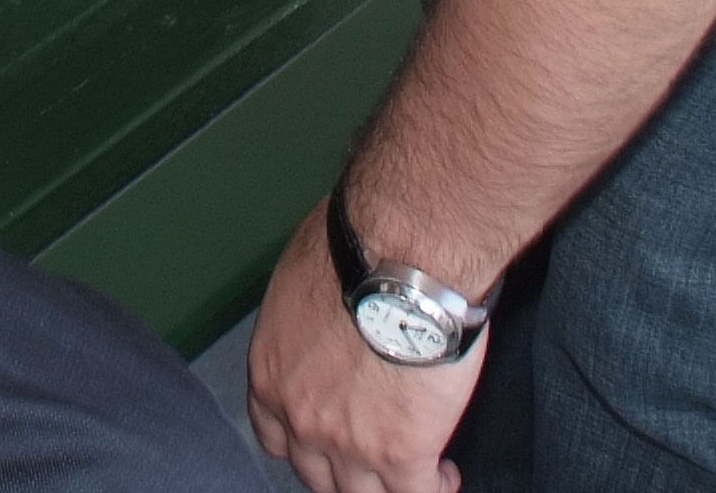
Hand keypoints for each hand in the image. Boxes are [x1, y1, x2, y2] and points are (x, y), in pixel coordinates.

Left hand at [249, 200, 473, 492]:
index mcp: (271, 372)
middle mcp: (300, 417)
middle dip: (341, 468)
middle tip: (370, 453)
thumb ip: (305, 319)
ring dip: (384, 487)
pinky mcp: (401, 453)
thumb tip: (324, 313)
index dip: (300, 441)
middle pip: (314, 473)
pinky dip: (432, 489)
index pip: (273, 434)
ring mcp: (348, 443)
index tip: (321, 437)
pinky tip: (443, 475)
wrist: (400, 257)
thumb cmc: (356, 247)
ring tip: (411, 474)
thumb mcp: (302, 278)